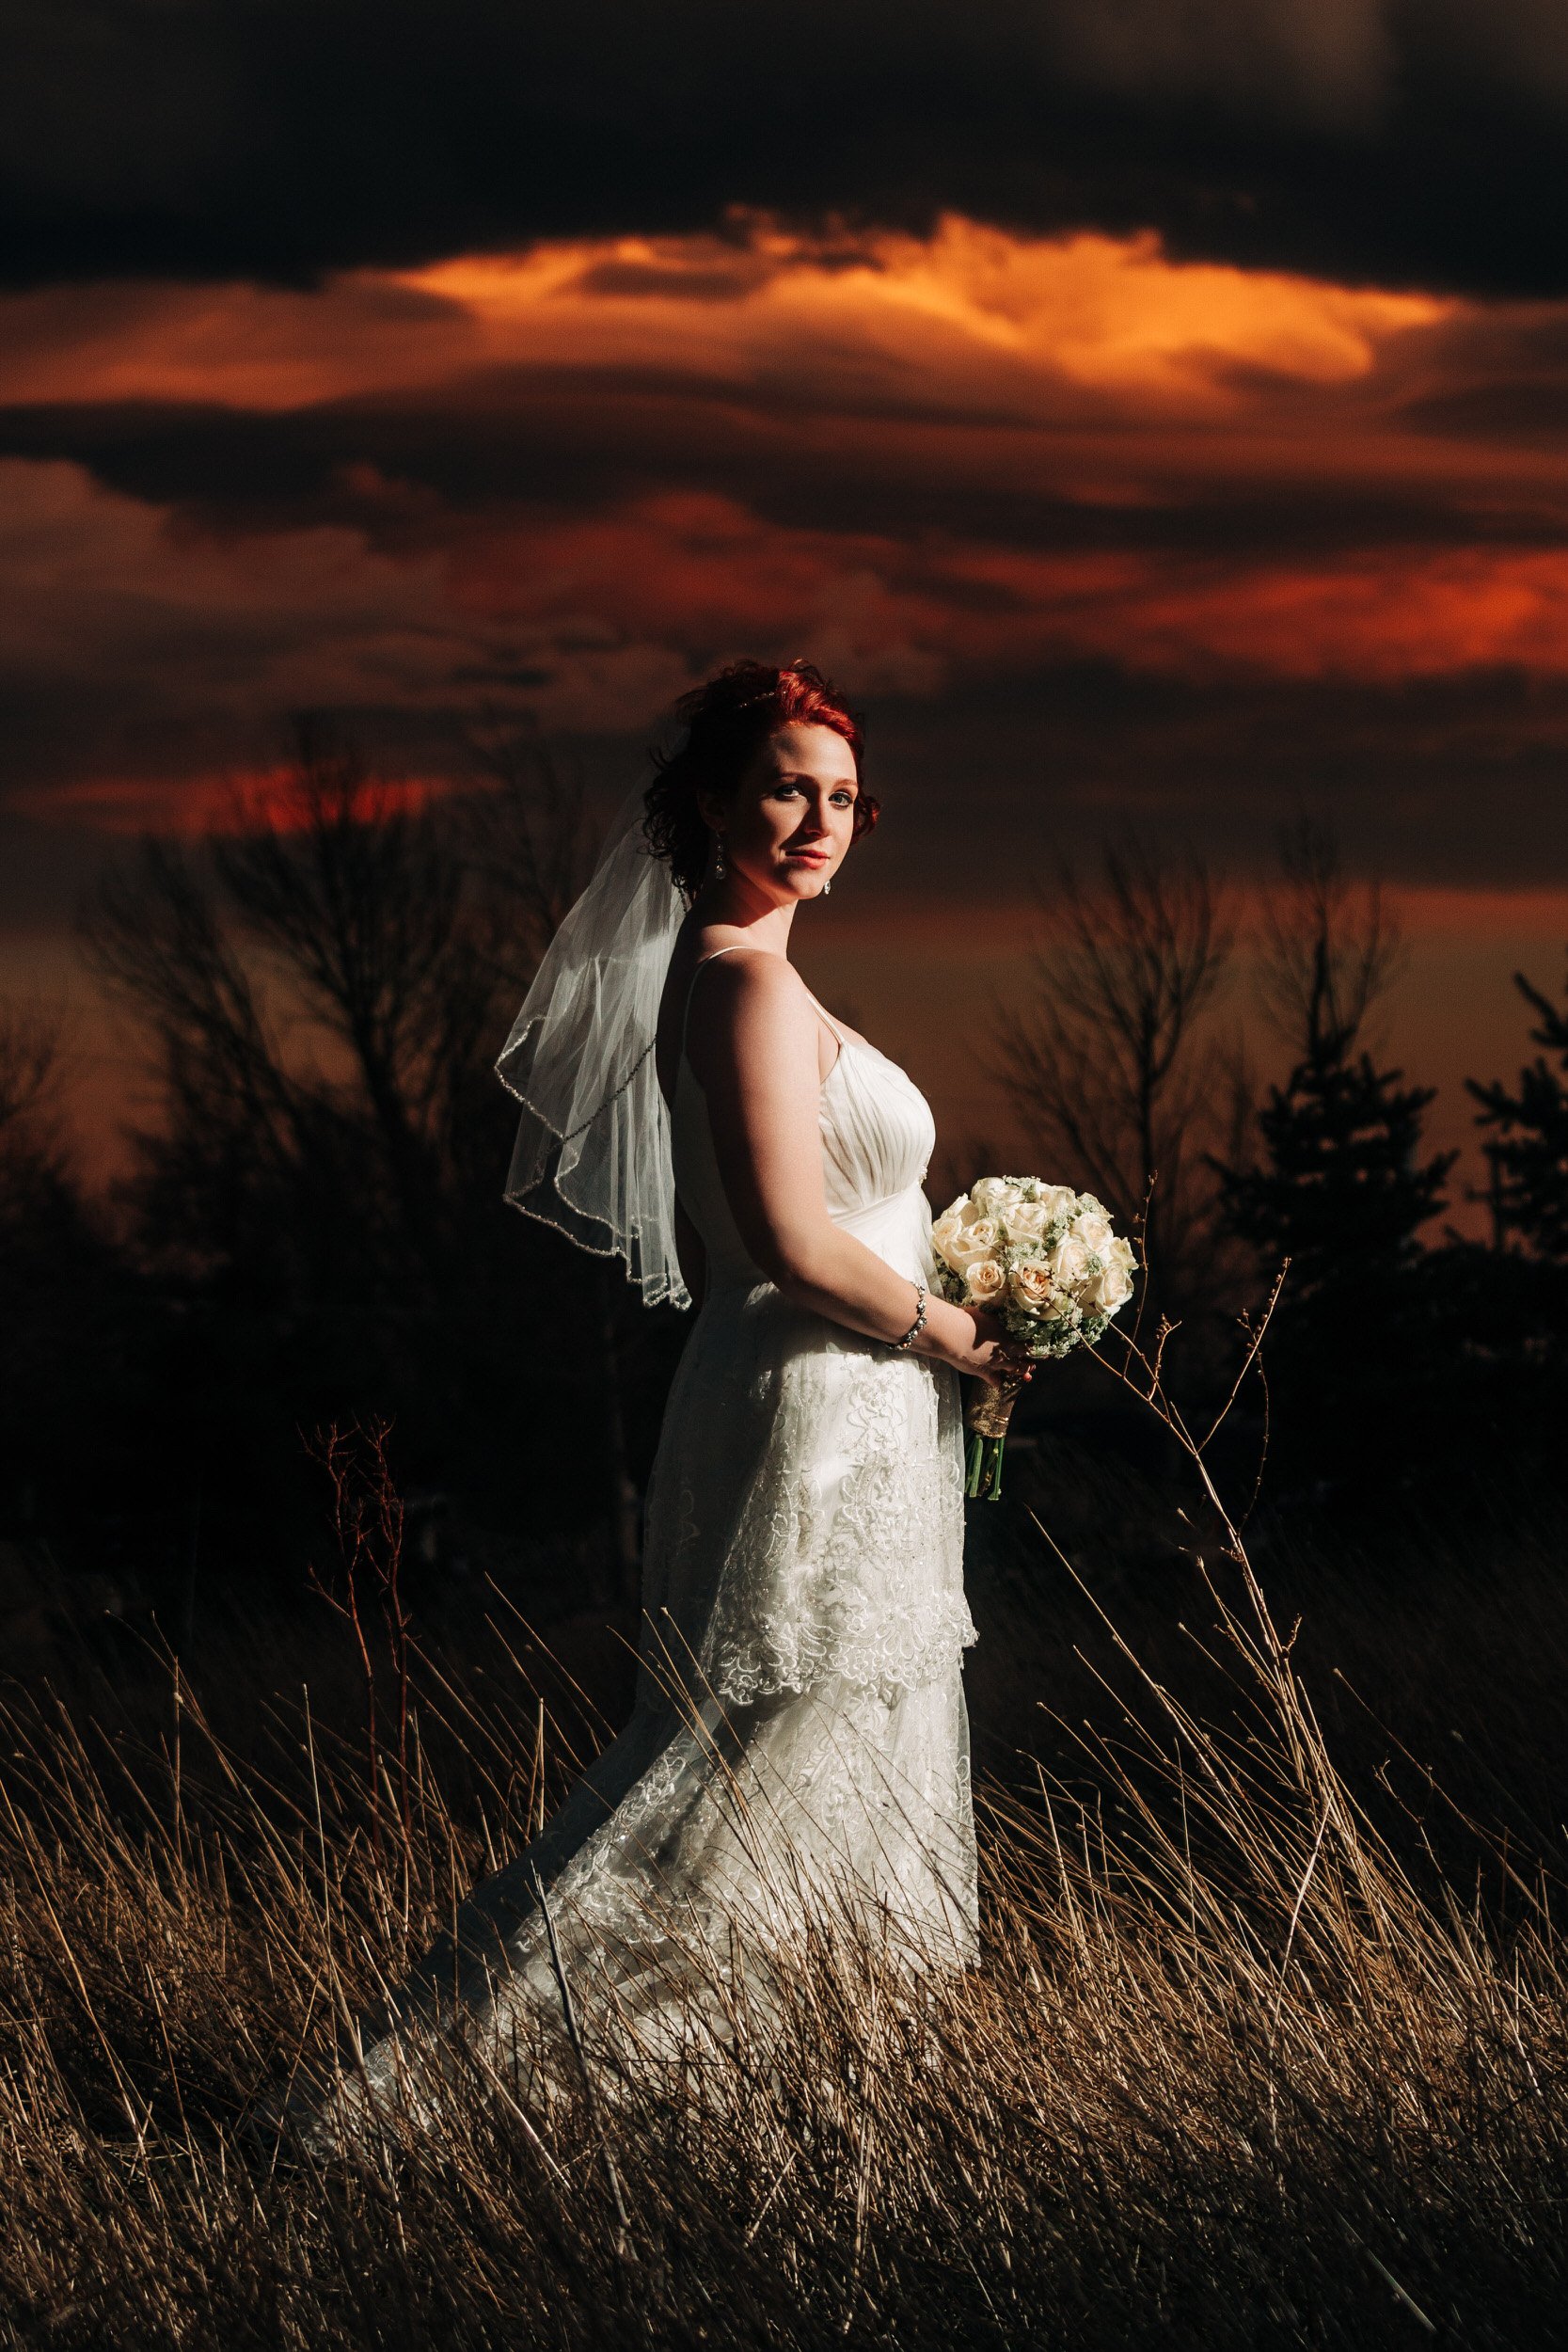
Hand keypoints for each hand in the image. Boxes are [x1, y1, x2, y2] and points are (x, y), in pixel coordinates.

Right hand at [915, 1297, 1035, 1387]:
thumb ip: (993, 1317)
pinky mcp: (984, 1372)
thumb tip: (996, 1312)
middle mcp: (1004, 1352)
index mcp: (1007, 1337)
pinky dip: (997, 1382)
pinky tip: (999, 1384)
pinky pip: (994, 1381)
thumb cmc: (968, 1320)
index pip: (1024, 1345)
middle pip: (1021, 1359)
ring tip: (1027, 1375)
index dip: (1030, 1347)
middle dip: (1028, 1363)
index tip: (1034, 1346)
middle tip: (1033, 1365)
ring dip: (1020, 1372)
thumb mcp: (984, 1313)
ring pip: (1012, 1370)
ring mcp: (995, 1364)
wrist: (954, 1335)